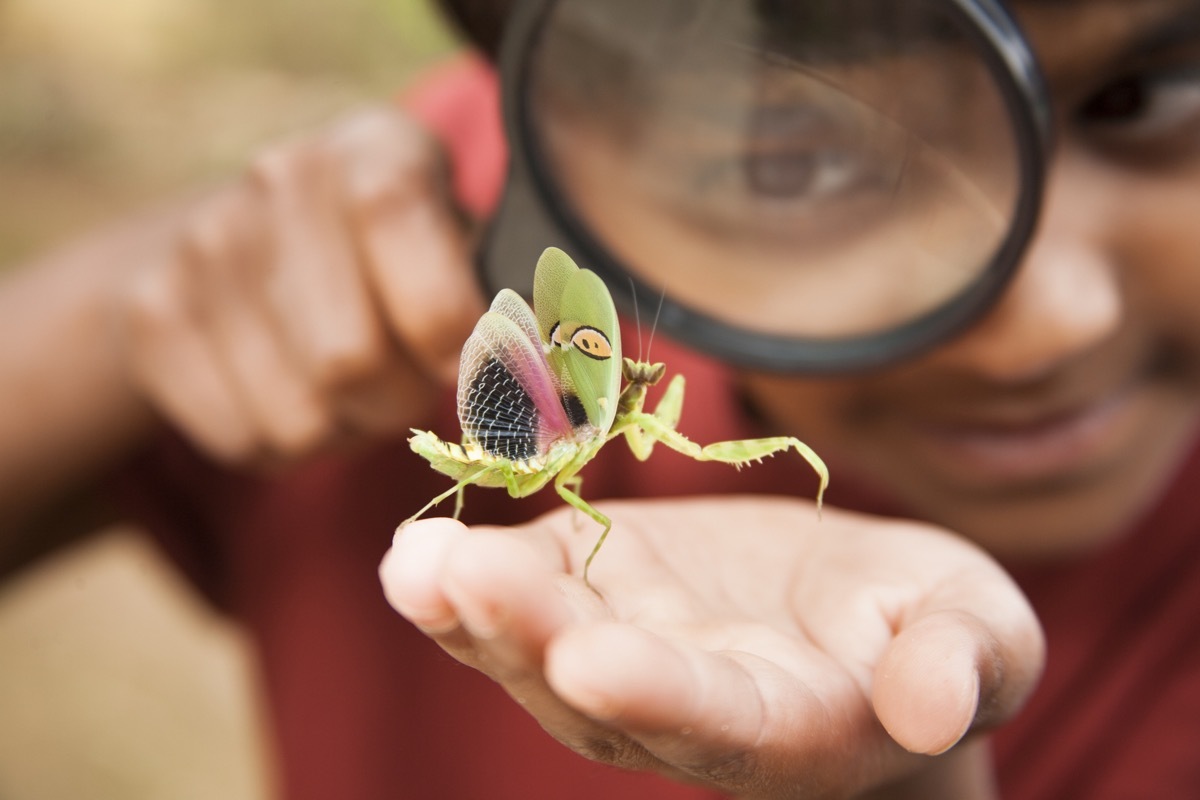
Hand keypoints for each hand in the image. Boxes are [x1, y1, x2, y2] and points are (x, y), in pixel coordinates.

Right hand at [116, 106, 483, 464]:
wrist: (243, 240)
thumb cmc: (393, 260)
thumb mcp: (461, 250)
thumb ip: (506, 309)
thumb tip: (539, 391)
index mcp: (378, 151)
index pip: (414, 259)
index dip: (447, 336)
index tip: (468, 366)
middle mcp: (283, 180)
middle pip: (350, 362)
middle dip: (397, 403)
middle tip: (404, 385)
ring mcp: (203, 245)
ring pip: (298, 419)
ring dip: (341, 429)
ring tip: (347, 386)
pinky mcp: (150, 314)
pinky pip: (241, 440)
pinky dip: (281, 446)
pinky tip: (288, 390)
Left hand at [379, 497, 1043, 798]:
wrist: (856, 617)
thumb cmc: (931, 629)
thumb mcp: (978, 631)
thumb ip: (961, 662)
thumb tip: (937, 705)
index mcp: (791, 727)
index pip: (719, 723)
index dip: (658, 694)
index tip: (590, 661)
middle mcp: (686, 710)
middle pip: (597, 692)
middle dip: (529, 638)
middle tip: (462, 582)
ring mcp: (625, 654)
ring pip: (537, 652)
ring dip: (474, 613)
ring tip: (419, 567)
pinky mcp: (592, 596)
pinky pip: (523, 596)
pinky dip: (464, 585)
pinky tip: (416, 559)